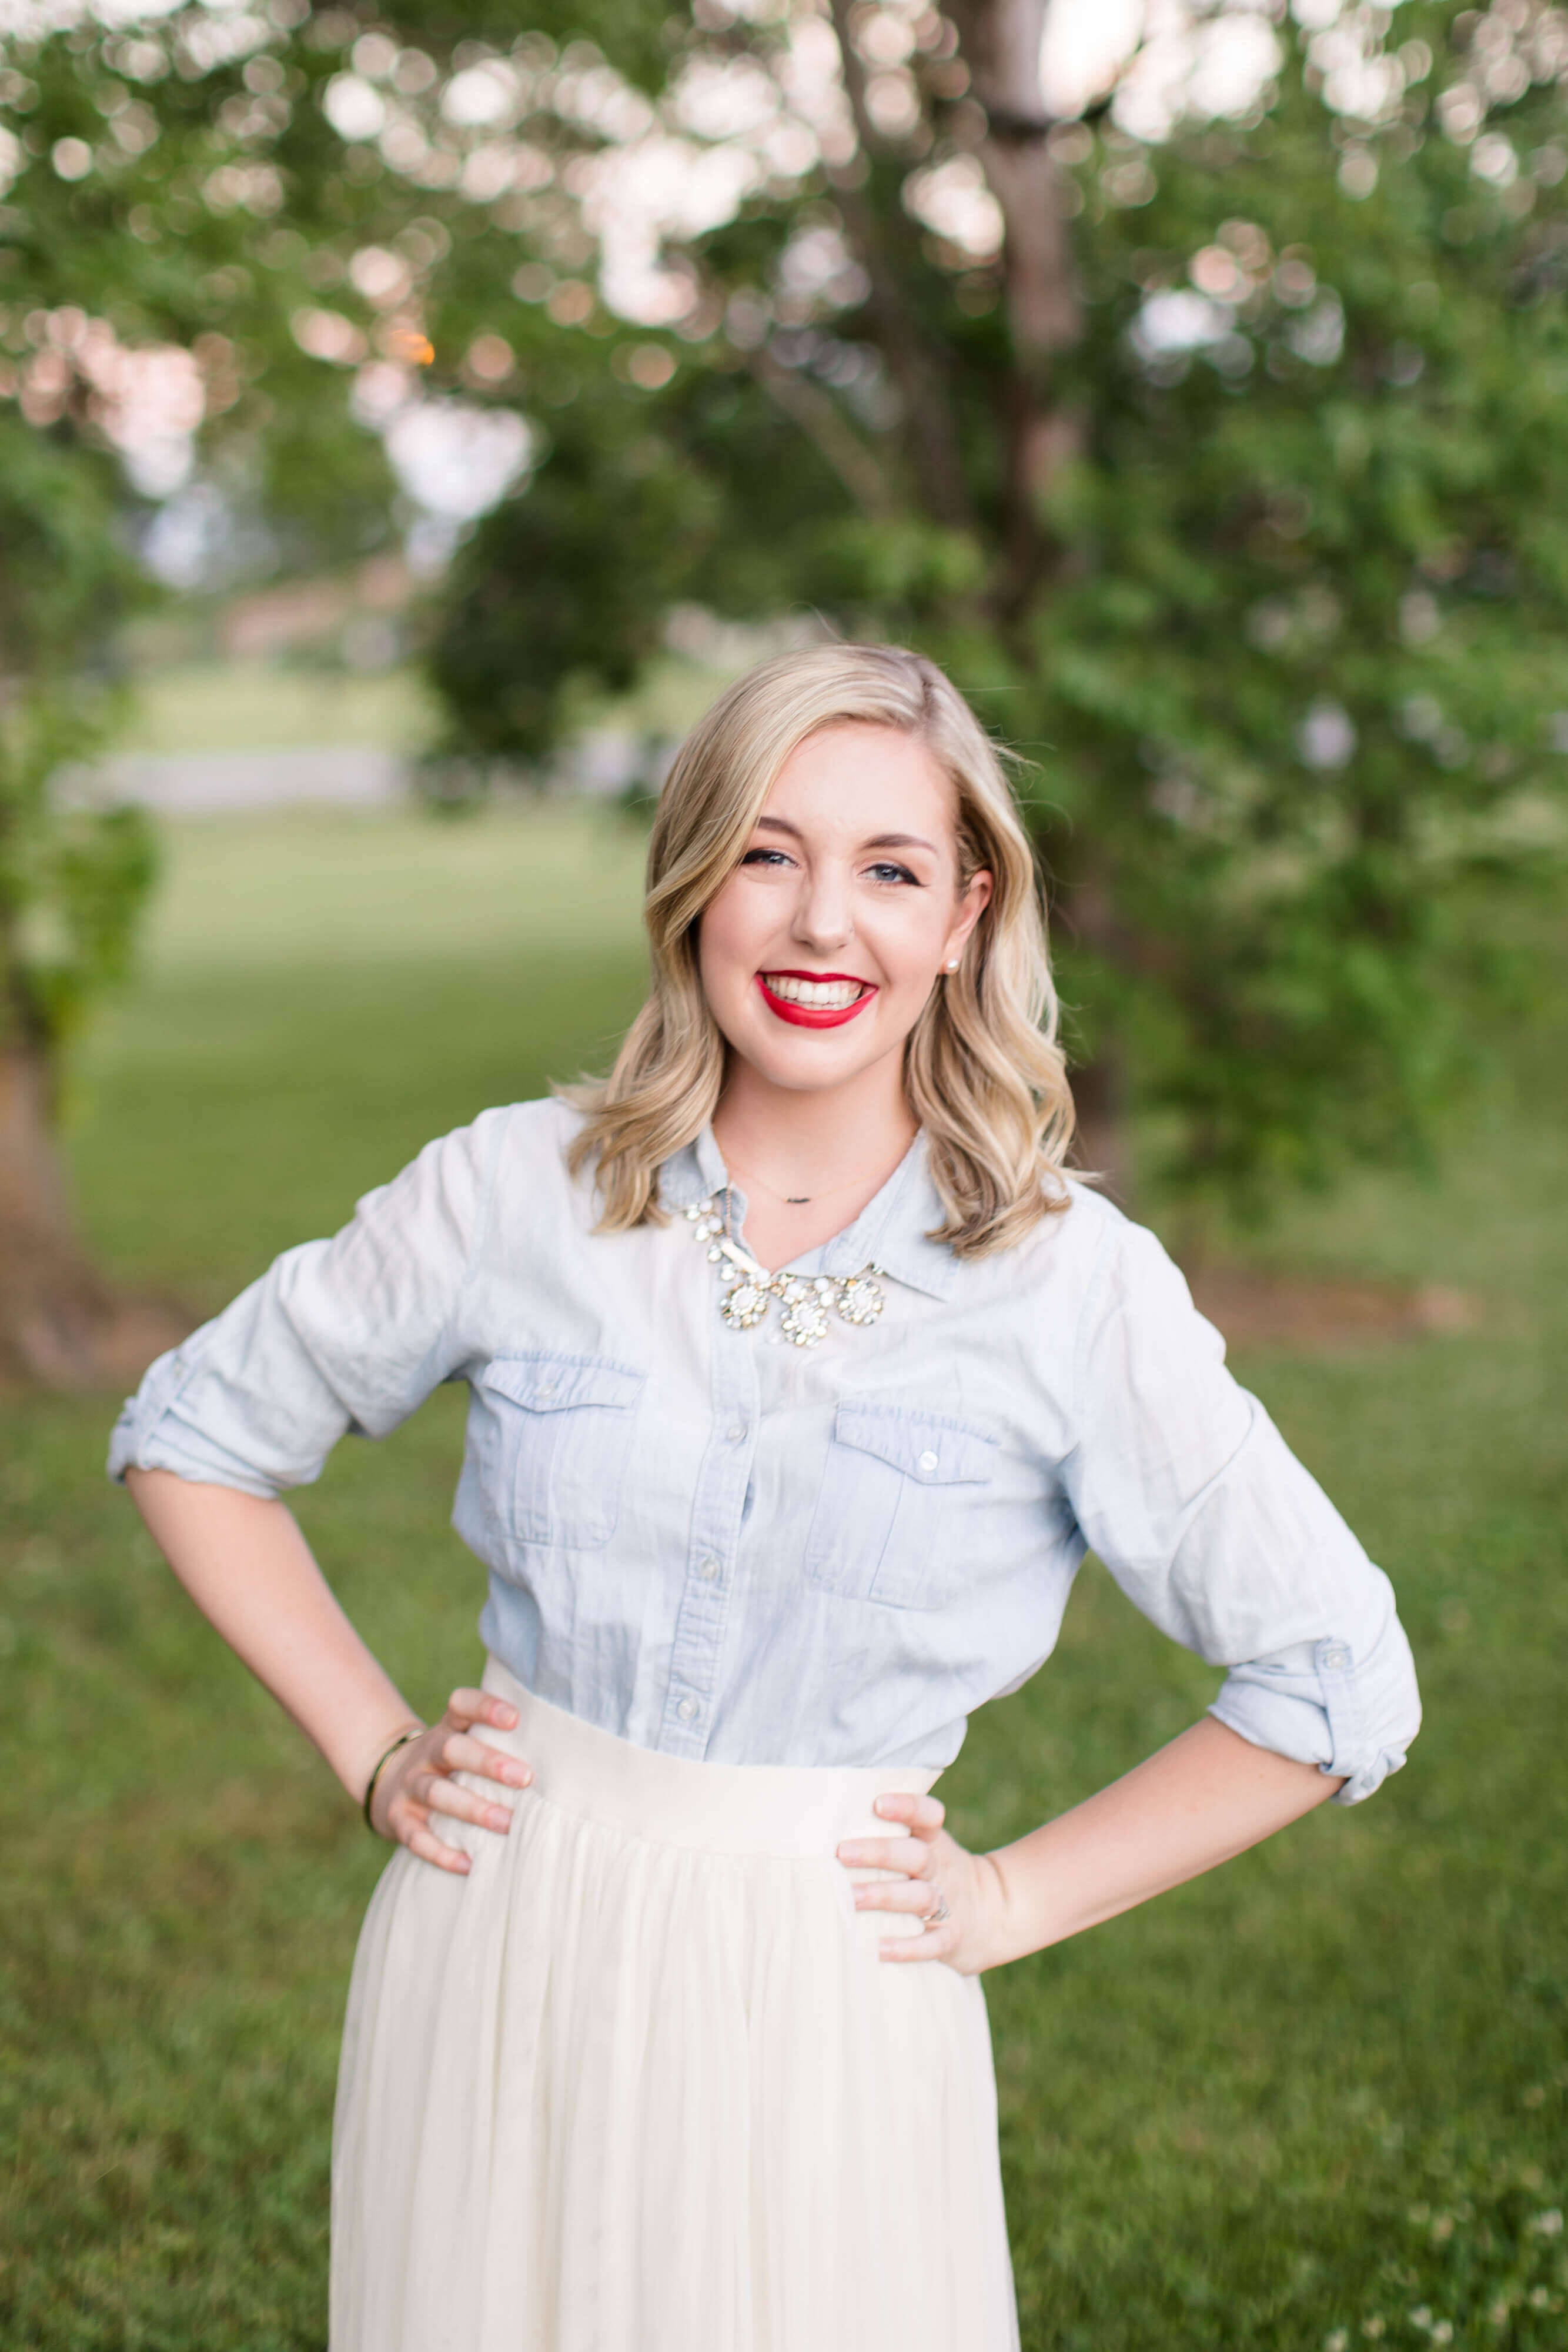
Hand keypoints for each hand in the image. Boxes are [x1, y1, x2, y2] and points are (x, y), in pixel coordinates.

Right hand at [369, 1687, 532, 1873]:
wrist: (387, 1781)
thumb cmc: (451, 1763)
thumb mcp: (463, 1739)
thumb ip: (499, 1741)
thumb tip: (562, 1750)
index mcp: (448, 1728)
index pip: (461, 1705)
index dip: (485, 1708)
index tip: (516, 1718)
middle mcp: (427, 1753)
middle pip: (452, 1750)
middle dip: (488, 1763)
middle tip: (524, 1778)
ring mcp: (410, 1786)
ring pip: (437, 1794)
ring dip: (473, 1809)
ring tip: (507, 1823)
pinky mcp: (398, 1820)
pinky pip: (416, 1837)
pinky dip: (441, 1852)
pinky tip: (469, 1863)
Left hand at [836, 1792, 1009, 1973]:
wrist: (990, 1912)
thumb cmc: (931, 1872)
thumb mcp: (924, 1846)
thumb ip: (887, 1834)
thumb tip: (821, 1821)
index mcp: (932, 1841)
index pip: (928, 1815)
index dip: (907, 1807)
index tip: (878, 1803)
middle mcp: (940, 1869)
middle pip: (916, 1856)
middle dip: (880, 1853)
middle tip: (843, 1853)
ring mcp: (948, 1904)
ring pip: (920, 1897)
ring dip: (885, 1896)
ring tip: (851, 1898)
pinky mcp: (951, 1938)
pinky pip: (932, 1943)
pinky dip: (907, 1947)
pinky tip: (878, 1947)